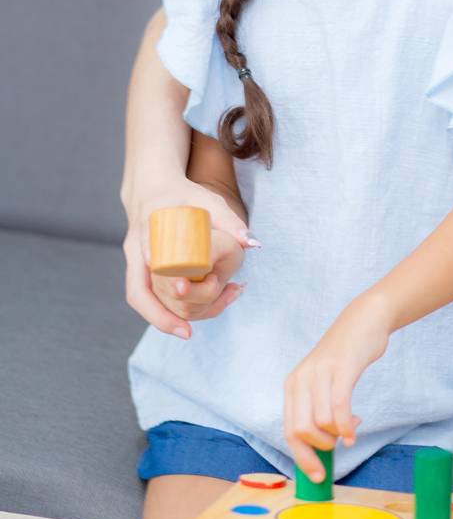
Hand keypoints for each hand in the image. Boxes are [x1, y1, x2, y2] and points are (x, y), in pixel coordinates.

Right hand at [123, 178, 253, 338]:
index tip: (180, 297)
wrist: (152, 187)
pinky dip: (162, 306)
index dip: (161, 282)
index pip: (148, 260)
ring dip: (161, 316)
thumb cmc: (181, 193)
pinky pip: (145, 292)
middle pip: (137, 291)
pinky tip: (185, 315)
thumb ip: (229, 219)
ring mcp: (134, 258)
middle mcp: (135, 247)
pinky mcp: (138, 266)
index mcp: (148, 227)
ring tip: (188, 330)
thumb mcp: (205, 200)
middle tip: (186, 332)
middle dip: (159, 316)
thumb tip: (252, 243)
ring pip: (139, 296)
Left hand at [284, 299, 392, 480]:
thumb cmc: (345, 357)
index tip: (317, 475)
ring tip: (350, 428)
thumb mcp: (322, 382)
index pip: (289, 431)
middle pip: (301, 431)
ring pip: (320, 423)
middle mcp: (301, 380)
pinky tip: (353, 432)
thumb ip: (318, 409)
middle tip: (336, 450)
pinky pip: (339, 407)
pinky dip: (346, 427)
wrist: (363, 320)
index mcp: (293, 385)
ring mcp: (320, 373)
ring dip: (337, 435)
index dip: (302, 458)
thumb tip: (324, 447)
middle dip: (319, 450)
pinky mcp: (341, 369)